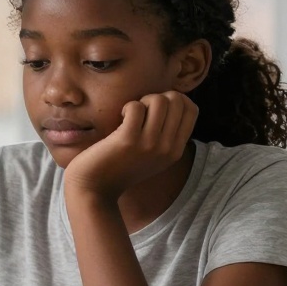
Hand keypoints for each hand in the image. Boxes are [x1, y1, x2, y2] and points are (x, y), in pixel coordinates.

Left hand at [64, 91, 198, 200]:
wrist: (94, 188)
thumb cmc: (120, 166)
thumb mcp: (153, 156)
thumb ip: (166, 134)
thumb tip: (172, 100)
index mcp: (175, 151)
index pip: (192, 110)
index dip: (175, 99)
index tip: (156, 108)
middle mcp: (166, 148)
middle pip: (176, 101)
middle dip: (157, 97)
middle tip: (142, 111)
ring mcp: (148, 144)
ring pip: (159, 100)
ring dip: (142, 101)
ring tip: (131, 114)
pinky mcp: (128, 140)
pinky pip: (136, 107)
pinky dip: (128, 107)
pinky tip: (120, 118)